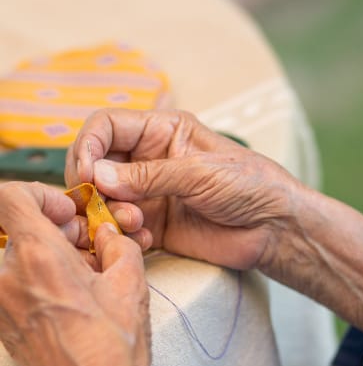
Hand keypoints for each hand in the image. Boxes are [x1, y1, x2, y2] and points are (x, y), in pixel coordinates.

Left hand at [0, 182, 149, 365]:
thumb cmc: (110, 348)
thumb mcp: (129, 285)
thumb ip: (118, 244)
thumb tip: (107, 234)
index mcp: (39, 258)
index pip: (11, 197)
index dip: (41, 195)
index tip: (67, 213)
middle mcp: (6, 276)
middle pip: (15, 225)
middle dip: (53, 226)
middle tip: (85, 243)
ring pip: (14, 251)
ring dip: (45, 249)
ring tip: (81, 270)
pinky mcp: (0, 319)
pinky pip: (11, 277)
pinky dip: (36, 272)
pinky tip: (69, 289)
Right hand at [66, 109, 301, 268]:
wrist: (273, 228)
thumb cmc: (249, 185)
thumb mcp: (200, 173)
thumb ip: (149, 175)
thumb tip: (95, 175)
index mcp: (163, 130)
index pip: (107, 125)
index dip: (88, 145)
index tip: (86, 174)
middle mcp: (150, 159)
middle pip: (96, 162)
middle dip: (93, 184)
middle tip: (102, 203)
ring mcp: (151, 193)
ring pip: (103, 198)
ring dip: (108, 212)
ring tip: (136, 222)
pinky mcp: (154, 224)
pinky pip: (121, 227)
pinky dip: (123, 234)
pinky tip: (147, 240)